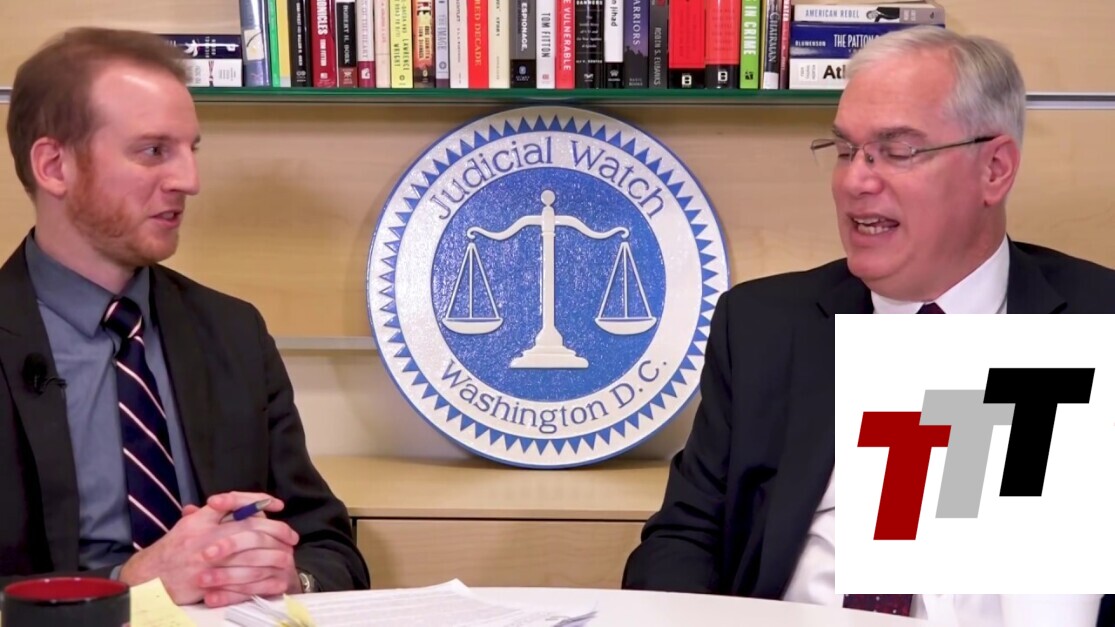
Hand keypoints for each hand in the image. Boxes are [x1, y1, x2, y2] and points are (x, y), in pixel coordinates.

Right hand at [119, 491, 298, 606]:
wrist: (148, 578)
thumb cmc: (171, 550)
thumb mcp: (189, 524)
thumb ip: (213, 513)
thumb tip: (240, 502)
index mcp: (200, 520)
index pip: (232, 501)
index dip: (258, 501)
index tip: (277, 505)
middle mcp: (204, 538)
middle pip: (249, 529)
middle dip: (276, 532)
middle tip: (292, 536)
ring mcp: (205, 561)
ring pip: (249, 556)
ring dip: (273, 556)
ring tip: (288, 557)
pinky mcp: (207, 584)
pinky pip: (240, 582)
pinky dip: (261, 581)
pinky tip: (275, 579)